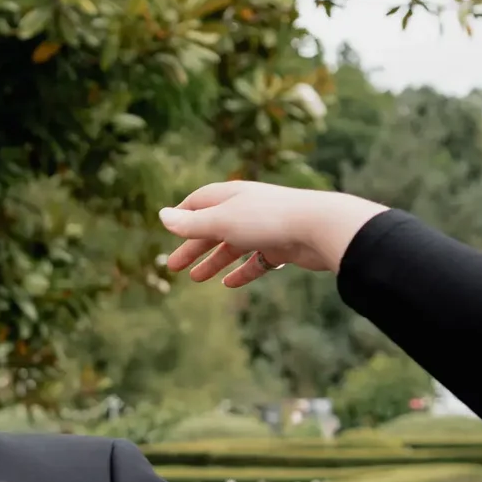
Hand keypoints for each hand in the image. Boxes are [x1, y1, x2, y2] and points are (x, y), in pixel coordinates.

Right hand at [159, 182, 391, 286]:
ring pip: (233, 245)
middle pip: (213, 227)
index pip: (199, 201)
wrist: (319, 227)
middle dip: (193, 246)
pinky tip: (230, 284)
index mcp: (231, 196)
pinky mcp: (282, 245)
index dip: (182, 215)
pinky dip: (242, 272)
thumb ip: (191, 223)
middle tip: (173, 267)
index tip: (168, 229)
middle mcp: (247, 209)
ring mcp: (265, 227)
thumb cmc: (267, 219)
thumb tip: (162, 216)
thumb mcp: (222, 221)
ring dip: (214, 261)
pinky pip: (257, 261)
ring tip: (198, 279)